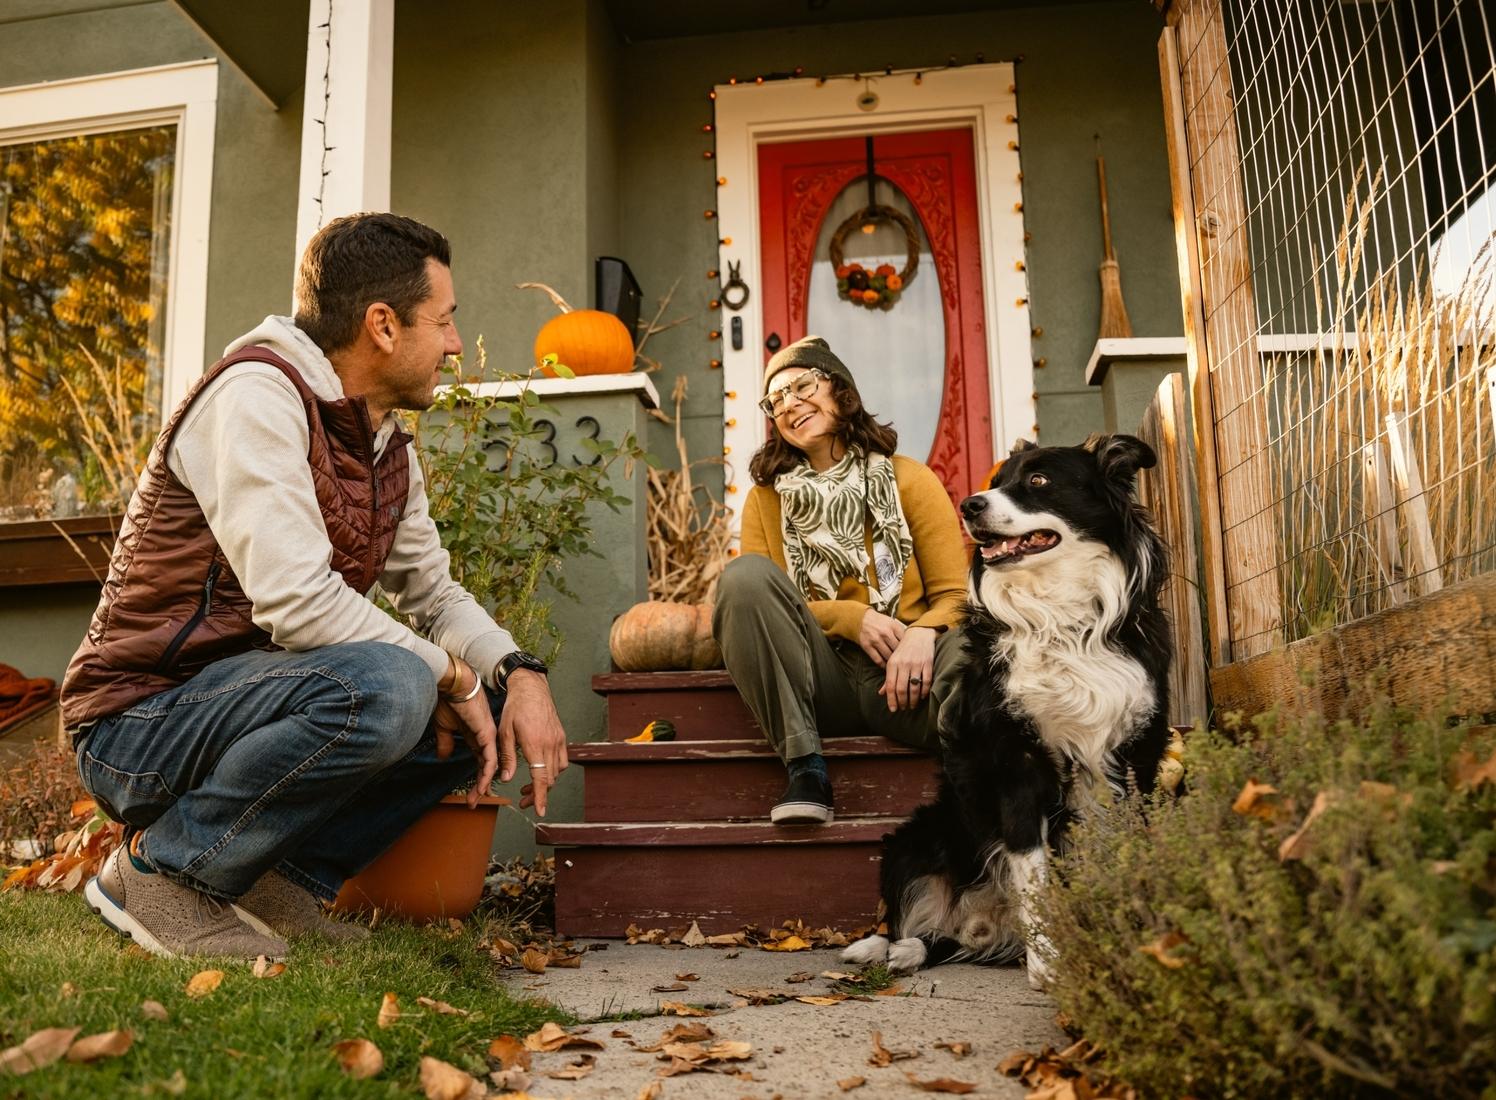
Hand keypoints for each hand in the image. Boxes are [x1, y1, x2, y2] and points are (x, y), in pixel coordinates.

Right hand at [432, 659, 499, 808]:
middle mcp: (484, 739)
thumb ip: (446, 742)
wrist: (452, 686)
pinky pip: (490, 756)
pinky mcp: (487, 733)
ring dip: (484, 782)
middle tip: (474, 802)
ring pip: (490, 765)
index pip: (478, 762)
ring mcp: (487, 736)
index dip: (475, 779)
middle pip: (486, 767)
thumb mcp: (445, 727)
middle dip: (480, 785)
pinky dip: (488, 771)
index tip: (470, 794)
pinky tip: (484, 783)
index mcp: (475, 737)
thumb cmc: (448, 701)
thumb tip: (443, 756)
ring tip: (478, 796)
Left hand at [497, 668, 568, 816]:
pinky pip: (561, 760)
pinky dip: (553, 771)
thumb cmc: (515, 708)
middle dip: (538, 794)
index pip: (541, 777)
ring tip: (530, 788)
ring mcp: (559, 740)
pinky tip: (541, 770)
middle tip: (523, 800)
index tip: (539, 810)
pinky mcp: (562, 737)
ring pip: (557, 772)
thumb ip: (507, 757)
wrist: (532, 688)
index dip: (540, 796)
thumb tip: (506, 779)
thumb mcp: (505, 732)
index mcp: (535, 743)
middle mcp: (551, 743)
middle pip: (549, 778)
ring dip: (546, 783)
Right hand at [857, 608, 906, 667]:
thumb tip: (911, 644)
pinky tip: (886, 666)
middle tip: (904, 662)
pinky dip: (883, 665)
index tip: (909, 654)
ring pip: (888, 656)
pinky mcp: (867, 646)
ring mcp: (875, 640)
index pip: (905, 641)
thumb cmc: (879, 622)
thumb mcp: (892, 622)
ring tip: (896, 665)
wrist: (861, 619)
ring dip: (892, 662)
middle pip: (897, 650)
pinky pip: (878, 660)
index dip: (908, 649)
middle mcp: (885, 633)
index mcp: (893, 626)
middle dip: (901, 657)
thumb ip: (901, 632)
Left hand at [878, 626, 935, 712]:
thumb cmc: (904, 650)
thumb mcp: (893, 661)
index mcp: (892, 663)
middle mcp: (903, 664)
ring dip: (913, 700)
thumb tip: (881, 693)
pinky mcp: (928, 663)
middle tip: (903, 708)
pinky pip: (926, 681)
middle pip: (901, 688)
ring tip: (912, 705)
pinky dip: (924, 691)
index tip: (893, 709)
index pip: (890, 686)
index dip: (891, 700)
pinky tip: (922, 696)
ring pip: (914, 687)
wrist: (918, 635)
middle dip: (902, 702)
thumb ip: (888, 678)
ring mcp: (916, 664)